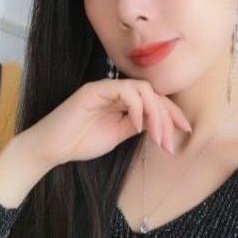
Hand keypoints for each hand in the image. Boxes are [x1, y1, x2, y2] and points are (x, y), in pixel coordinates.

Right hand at [21, 78, 192, 167]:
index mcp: (123, 100)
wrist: (52, 149)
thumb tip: (161, 122)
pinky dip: (137, 106)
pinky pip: (124, 90)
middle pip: (153, 93)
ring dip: (155, 114)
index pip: (154, 99)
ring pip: (143, 89)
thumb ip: (138, 125)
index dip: (172, 112)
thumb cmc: (81, 142)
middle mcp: (116, 90)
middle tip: (169, 142)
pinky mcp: (94, 90)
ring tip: (157, 137)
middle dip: (167, 117)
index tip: (185, 129)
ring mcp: (105, 88)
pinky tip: (138, 125)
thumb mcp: (119, 135)